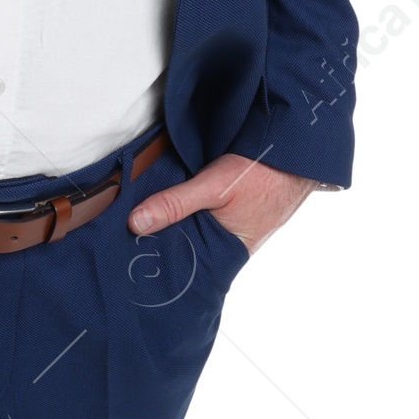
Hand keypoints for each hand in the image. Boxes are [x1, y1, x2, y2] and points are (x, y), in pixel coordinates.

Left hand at [127, 153, 317, 254]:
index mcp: (226, 253)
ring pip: (191, 230)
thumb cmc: (264, 174)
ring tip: (135, 219)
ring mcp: (231, 229)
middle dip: (158, 241)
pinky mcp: (231, 211)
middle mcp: (228, 247)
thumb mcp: (214, 186)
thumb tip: (135, 223)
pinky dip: (184, 210)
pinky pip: (200, 216)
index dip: (156, 260)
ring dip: (171, 223)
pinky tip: (163, 202)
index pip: (182, 265)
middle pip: (184, 247)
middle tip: (121, 236)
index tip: (125, 255)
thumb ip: (176, 203)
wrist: (297, 153)